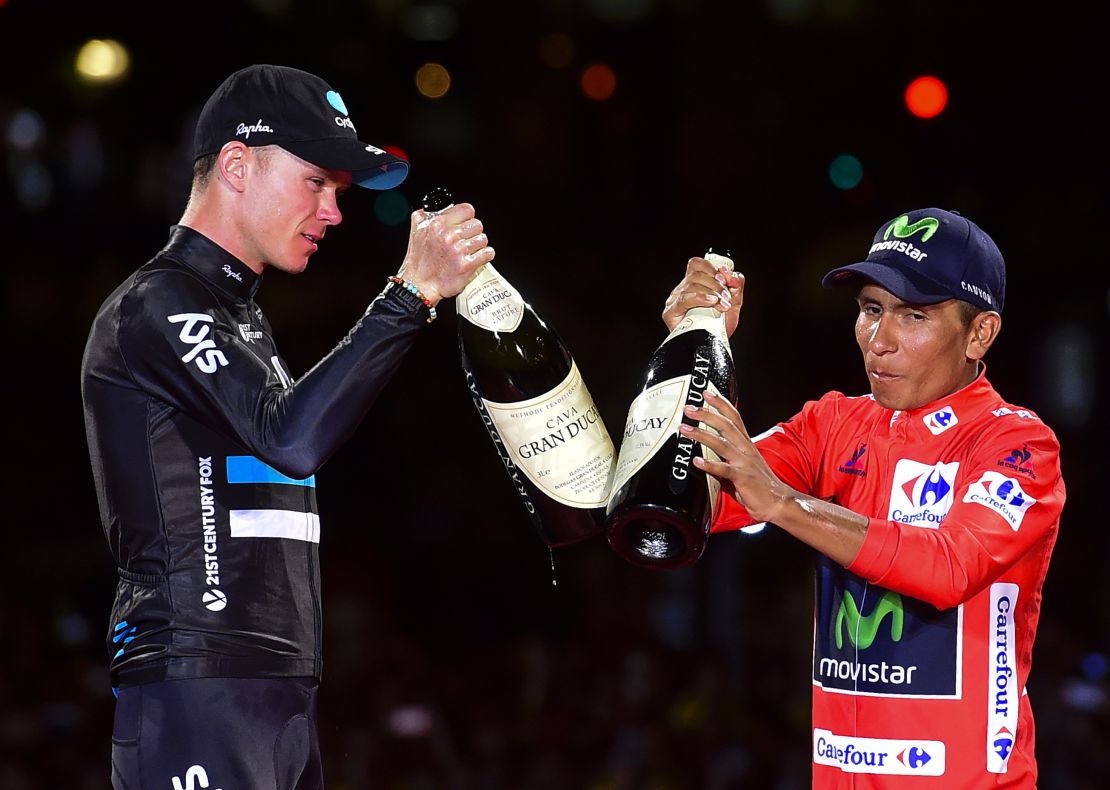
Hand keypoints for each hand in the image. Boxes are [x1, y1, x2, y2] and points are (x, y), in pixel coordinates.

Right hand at [396, 203, 495, 304]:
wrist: (419, 285)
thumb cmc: (419, 262)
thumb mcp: (415, 232)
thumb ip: (422, 217)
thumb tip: (428, 209)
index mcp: (437, 224)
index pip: (467, 209)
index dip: (468, 217)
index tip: (466, 223)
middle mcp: (448, 236)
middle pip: (477, 224)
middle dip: (473, 233)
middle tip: (466, 241)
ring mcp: (459, 251)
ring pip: (483, 239)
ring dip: (479, 245)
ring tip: (469, 251)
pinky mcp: (467, 265)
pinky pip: (487, 253)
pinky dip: (485, 256)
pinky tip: (477, 258)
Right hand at [661, 256, 744, 335]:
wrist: (712, 348)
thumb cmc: (719, 327)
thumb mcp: (734, 303)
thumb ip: (736, 286)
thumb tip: (732, 275)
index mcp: (693, 284)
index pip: (696, 264)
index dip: (711, 268)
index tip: (725, 280)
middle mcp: (682, 290)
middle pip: (695, 274)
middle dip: (716, 284)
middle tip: (726, 297)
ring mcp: (674, 301)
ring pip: (690, 285)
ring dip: (711, 292)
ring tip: (722, 305)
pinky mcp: (670, 313)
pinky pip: (683, 299)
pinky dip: (699, 298)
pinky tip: (710, 302)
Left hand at [679, 390, 790, 523]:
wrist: (779, 502)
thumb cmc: (760, 486)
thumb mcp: (741, 466)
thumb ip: (724, 459)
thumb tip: (704, 456)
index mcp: (747, 444)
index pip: (734, 418)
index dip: (721, 404)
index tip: (707, 394)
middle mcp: (746, 450)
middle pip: (726, 425)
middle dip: (707, 414)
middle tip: (689, 408)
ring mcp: (744, 463)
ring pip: (722, 443)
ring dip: (701, 434)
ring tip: (685, 429)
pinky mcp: (743, 478)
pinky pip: (724, 469)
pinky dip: (710, 464)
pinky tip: (697, 461)